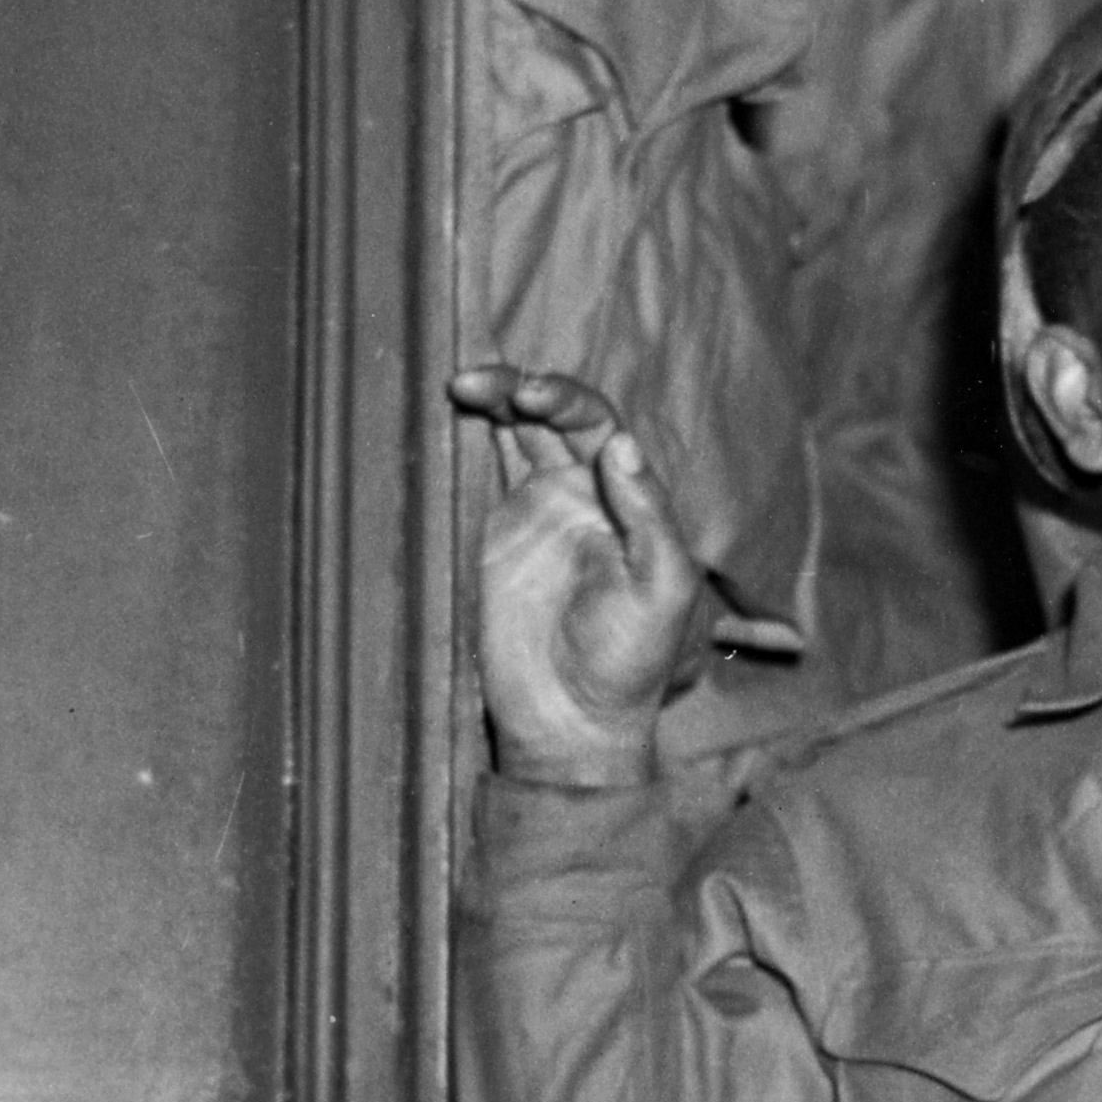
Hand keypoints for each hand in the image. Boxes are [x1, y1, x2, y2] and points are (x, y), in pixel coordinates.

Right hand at [452, 365, 703, 786]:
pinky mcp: (491, 539)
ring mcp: (533, 512)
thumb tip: (622, 443)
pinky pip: (474, 476)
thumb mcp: (660, 590)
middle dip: (516, 388)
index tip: (530, 396)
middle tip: (475, 382)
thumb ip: (648, 517)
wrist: (571, 719)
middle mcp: (581, 493)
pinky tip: (441, 421)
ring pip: (509, 435)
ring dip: (488, 404)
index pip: (597, 424)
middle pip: (548, 416)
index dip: (565, 400)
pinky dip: (459, 444)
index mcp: (626, 497)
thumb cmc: (629, 661)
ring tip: (459, 385)